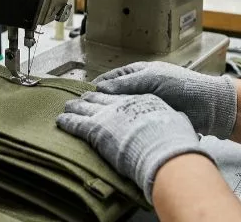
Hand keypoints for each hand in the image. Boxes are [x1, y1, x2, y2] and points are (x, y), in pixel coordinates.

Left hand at [57, 93, 213, 202]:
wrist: (165, 146)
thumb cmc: (175, 137)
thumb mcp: (177, 121)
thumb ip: (172, 119)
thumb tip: (180, 120)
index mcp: (142, 99)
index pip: (122, 93)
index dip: (111, 94)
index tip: (105, 94)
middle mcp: (122, 103)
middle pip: (100, 97)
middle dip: (90, 98)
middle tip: (81, 99)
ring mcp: (106, 114)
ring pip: (85, 107)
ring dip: (75, 107)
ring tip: (67, 106)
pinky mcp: (94, 128)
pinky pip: (76, 122)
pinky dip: (67, 121)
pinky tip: (60, 120)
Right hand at [93, 62, 236, 138]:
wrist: (210, 106)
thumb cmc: (183, 86)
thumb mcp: (153, 79)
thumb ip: (127, 83)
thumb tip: (100, 89)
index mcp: (140, 73)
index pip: (113, 78)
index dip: (99, 86)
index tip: (85, 95)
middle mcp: (142, 88)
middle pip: (116, 95)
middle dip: (103, 103)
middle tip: (87, 111)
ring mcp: (147, 104)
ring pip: (125, 110)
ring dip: (114, 116)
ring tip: (98, 123)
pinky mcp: (154, 119)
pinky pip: (135, 122)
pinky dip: (126, 126)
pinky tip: (117, 132)